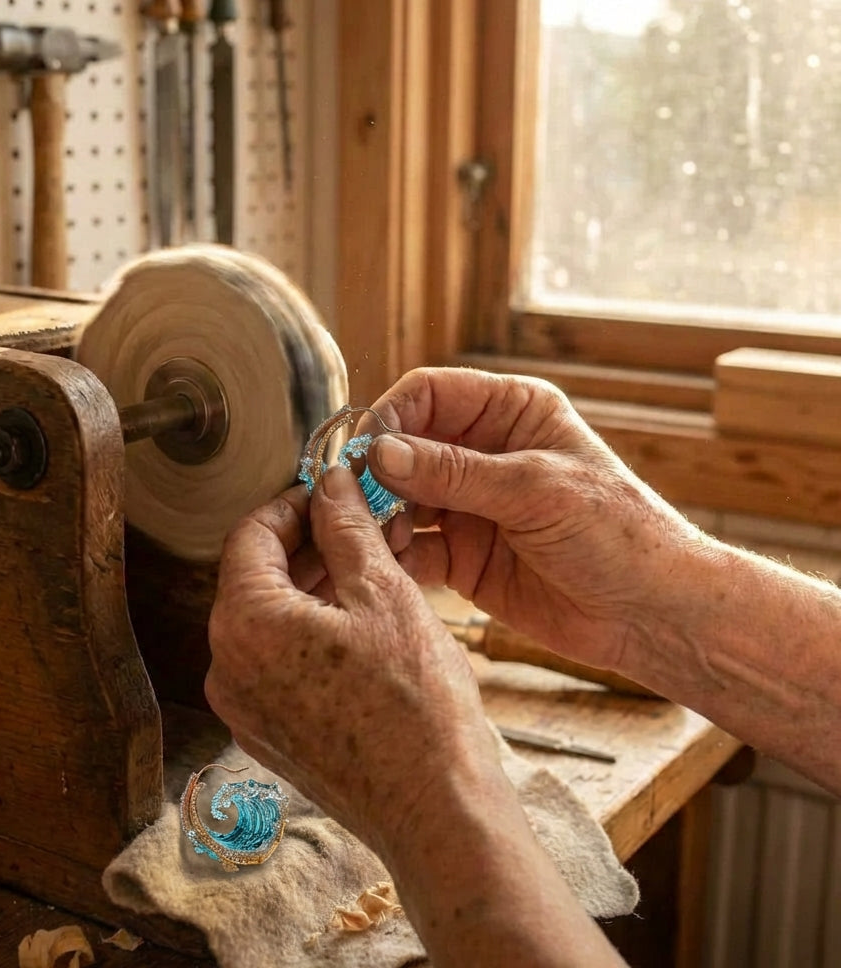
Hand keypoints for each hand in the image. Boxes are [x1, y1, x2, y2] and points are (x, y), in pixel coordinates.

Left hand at [205, 468, 500, 851]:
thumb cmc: (415, 705)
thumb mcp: (384, 593)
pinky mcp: (269, 732)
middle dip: (309, 545)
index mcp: (244, 624)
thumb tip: (330, 482)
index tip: (330, 492)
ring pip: (270, 620)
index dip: (293, 503)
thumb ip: (346, 527)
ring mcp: (244, 706)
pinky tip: (360, 620)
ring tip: (370, 569)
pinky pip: (278, 661)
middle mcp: (227, 667)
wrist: (435, 809)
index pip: (249, 535)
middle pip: (257, 578)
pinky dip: (311, 631)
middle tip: (360, 526)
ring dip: (314, 587)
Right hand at [363, 367, 701, 671]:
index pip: (429, 394)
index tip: (364, 453)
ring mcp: (469, 506)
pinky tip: (387, 568)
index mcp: (511, 412)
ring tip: (376, 540)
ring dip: (380, 517)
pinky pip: (412, 549)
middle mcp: (484, 453)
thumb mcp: (536, 490)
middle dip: (377, 473)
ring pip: (400, 498)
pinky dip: (393, 556)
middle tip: (357, 503)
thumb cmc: (618, 534)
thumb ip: (454, 472)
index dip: (390, 417)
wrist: (652, 615)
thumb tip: (378, 452)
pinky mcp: (462, 556)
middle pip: (405, 446)